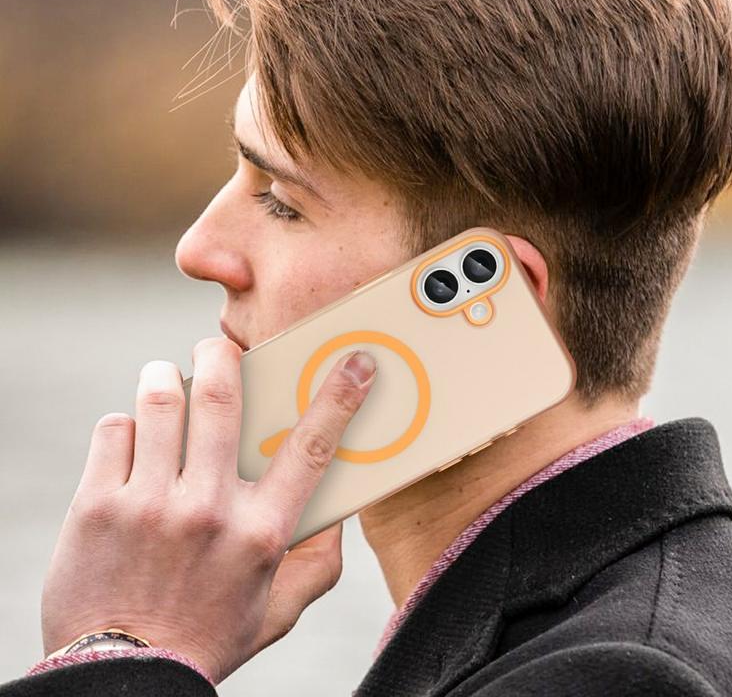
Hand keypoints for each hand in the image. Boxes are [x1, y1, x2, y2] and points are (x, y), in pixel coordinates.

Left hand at [40, 337, 376, 684]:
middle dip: (222, 355)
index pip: (312, 448)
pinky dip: (127, 422)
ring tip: (166, 379)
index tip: (357, 361)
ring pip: (162, 401)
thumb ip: (318, 562)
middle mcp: (209, 510)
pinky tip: (133, 438)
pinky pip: (115, 429)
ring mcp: (149, 505)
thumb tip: (336, 510)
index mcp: (261, 532)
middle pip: (222, 398)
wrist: (124, 678)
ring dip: (166, 377)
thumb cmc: (207, 637)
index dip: (340, 396)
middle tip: (218, 346)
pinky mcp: (97, 506)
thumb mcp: (278, 608)